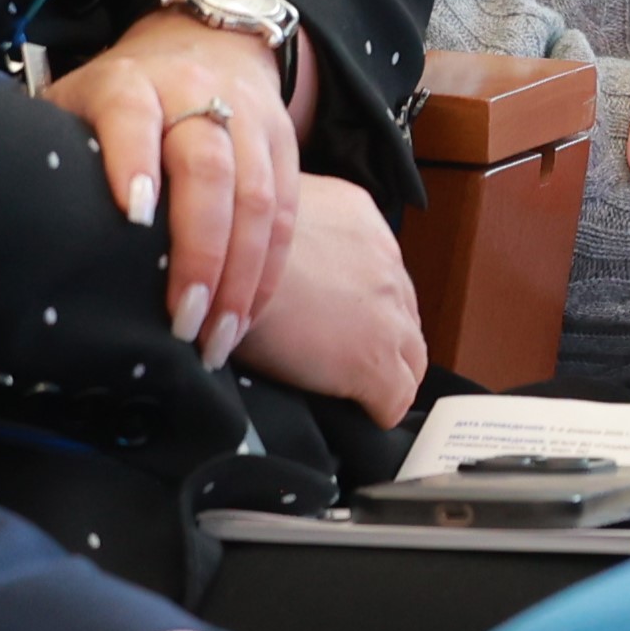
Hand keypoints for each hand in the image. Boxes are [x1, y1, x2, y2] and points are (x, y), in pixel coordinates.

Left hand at [47, 10, 301, 362]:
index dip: (134, 164)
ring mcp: (250, 119)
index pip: (133, 118)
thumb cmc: (118, 101)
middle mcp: (196, 93)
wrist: (208, 45)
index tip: (134, 218)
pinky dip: (268, 272)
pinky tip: (245, 316)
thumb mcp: (75, 106)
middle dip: (200, 249)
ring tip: (216, 336)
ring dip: (241, 275)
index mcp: (129, 82)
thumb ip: (55, 154)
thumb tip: (6, 237)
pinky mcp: (286, 146)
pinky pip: (287, 216)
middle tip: (180, 318)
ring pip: (259, 198)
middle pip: (209, 168)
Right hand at [228, 174, 426, 427]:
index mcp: (356, 216)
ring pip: (411, 354)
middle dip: (381, 334)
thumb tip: (273, 252)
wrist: (221, 274)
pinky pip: (397, 396)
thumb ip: (281, 232)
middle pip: (401, 310)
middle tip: (345, 355)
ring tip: (355, 390)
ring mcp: (388, 313)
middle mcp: (383, 260)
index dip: (360, 300)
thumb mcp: (259, 218)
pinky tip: (358, 413)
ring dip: (388, 370)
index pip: (376, 268)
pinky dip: (380, 408)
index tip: (339, 317)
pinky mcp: (376, 361)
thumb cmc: (218, 244)